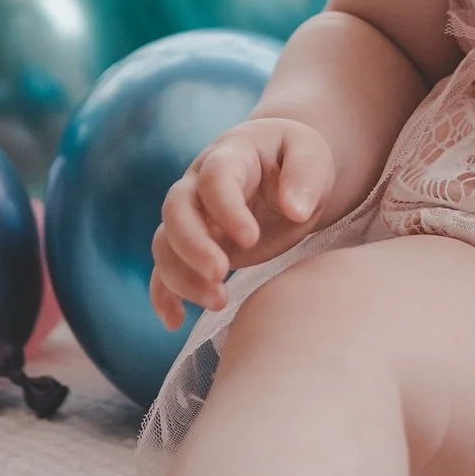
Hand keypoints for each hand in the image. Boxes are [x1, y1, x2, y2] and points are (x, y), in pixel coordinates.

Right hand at [149, 116, 336, 321]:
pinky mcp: (193, 247)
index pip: (215, 178)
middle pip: (176, 210)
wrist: (281, 169)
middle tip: (221, 273)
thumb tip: (295, 209)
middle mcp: (199, 184)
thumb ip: (305, 175)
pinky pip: (163, 268)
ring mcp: (192, 216)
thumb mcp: (311, 154)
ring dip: (182, 275)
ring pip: (165, 243)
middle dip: (192, 245)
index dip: (226, 209)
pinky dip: (163, 294)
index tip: (251, 239)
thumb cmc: (296, 159)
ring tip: (219, 302)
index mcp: (230, 155)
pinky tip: (174, 320)